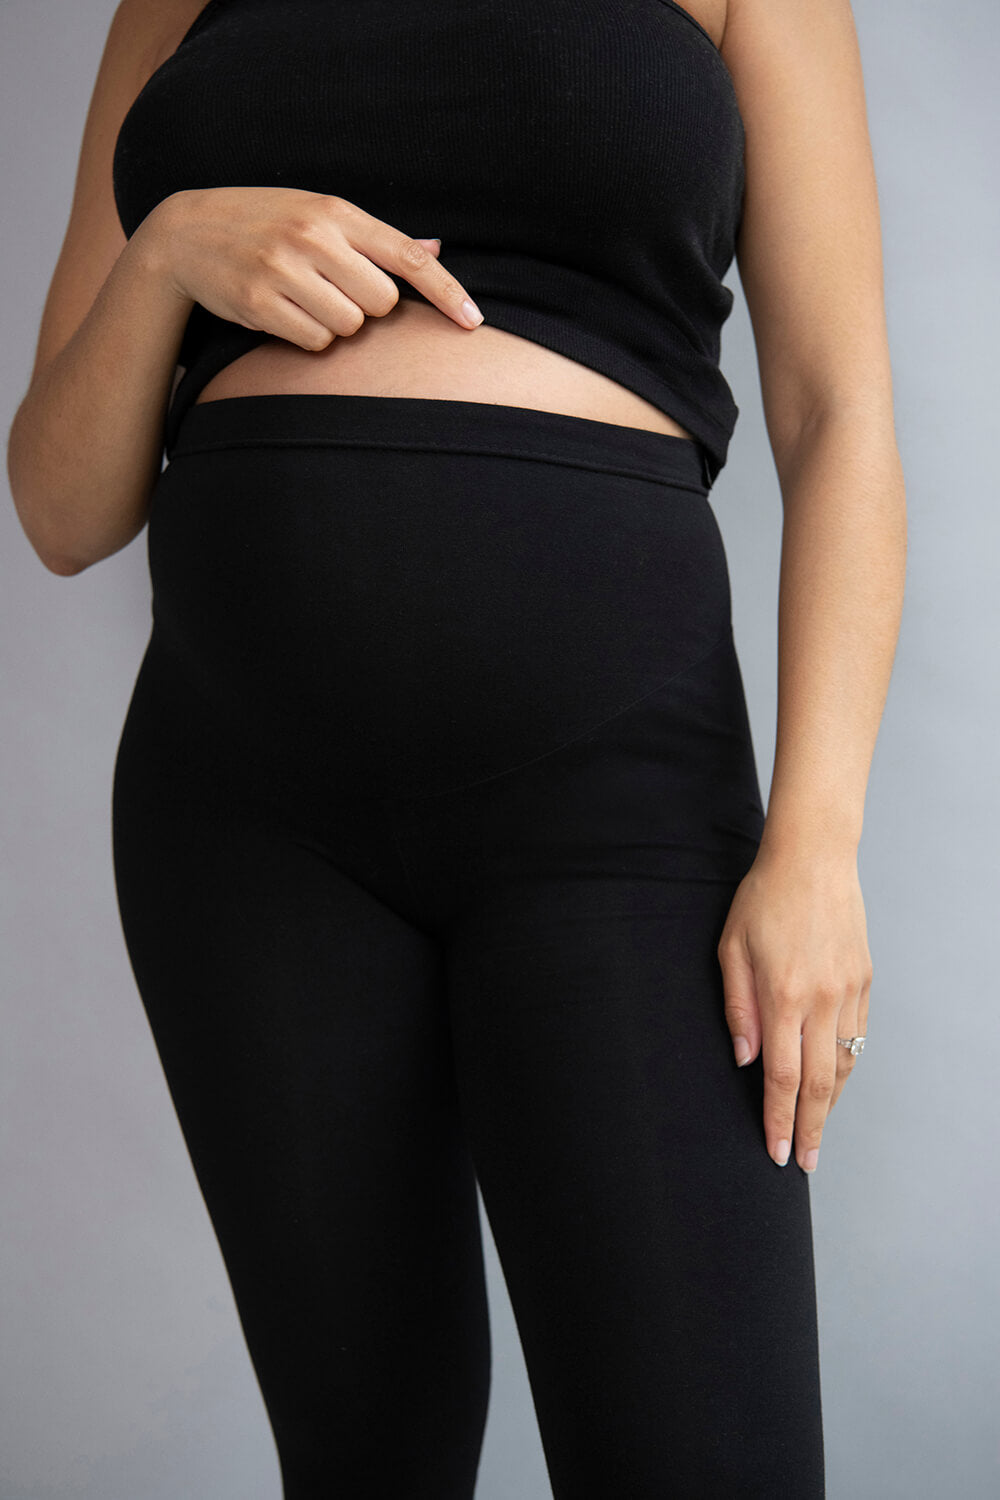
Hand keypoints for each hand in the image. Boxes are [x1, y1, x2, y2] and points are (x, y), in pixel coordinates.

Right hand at [146, 186, 483, 347]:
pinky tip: (281, 312)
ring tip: (301, 298)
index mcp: (335, 213)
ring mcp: (283, 269)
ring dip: (333, 325)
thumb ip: (374, 238)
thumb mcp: (317, 214)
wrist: (185, 233)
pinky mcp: (259, 302)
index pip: (407, 256)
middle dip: (365, 308)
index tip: (473, 321)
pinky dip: (306, 337)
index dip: (447, 291)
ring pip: (348, 327)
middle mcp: (312, 237)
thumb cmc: (264, 224)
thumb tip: (434, 247)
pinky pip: (314, 342)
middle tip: (331, 290)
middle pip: (381, 304)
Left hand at [716, 843, 871, 1171]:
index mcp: (783, 995)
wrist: (814, 858)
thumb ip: (737, 1008)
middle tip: (803, 1163)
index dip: (778, 1119)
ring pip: (845, 1065)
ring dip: (830, 1104)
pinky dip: (846, 1067)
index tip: (776, 1152)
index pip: (783, 1077)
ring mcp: (849, 992)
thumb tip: (745, 1060)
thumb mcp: (730, 948)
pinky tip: (833, 1083)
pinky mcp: (865, 980)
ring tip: (816, 1131)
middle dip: (810, 1130)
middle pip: (820, 1084)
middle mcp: (821, 1000)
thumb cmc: (763, 899)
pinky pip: (858, 1037)